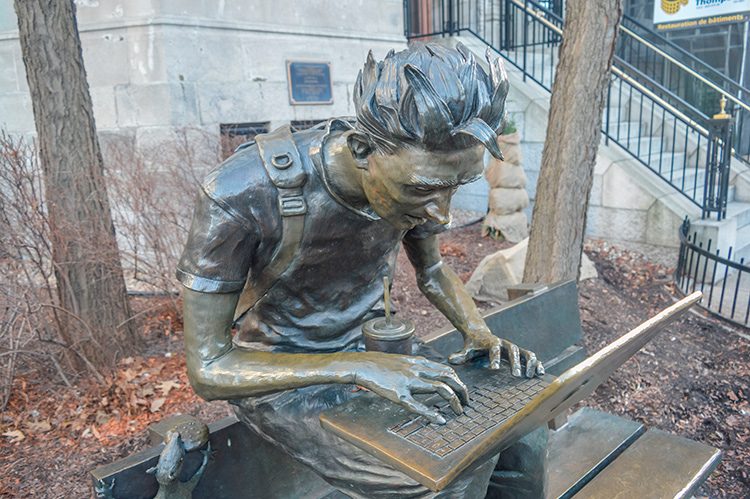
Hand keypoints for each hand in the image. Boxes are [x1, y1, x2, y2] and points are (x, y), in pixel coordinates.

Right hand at [351, 352, 469, 423]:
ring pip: (440, 388)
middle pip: (449, 377)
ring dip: (454, 401)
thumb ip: (418, 366)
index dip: (459, 382)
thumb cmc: (382, 365)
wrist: (363, 365)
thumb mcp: (404, 360)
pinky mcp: (399, 394)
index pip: (447, 370)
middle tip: (466, 403)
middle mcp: (418, 370)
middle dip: (462, 391)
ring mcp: (409, 381)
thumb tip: (431, 373)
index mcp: (419, 362)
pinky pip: (418, 405)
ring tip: (459, 411)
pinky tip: (440, 421)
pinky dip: (432, 414)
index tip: (462, 392)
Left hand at [448, 327, 543, 377]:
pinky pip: (531, 358)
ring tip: (531, 375)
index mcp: (492, 343)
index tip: (495, 369)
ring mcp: (514, 348)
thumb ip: (461, 355)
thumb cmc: (473, 345)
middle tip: (516, 375)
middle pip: (513, 351)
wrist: (481, 335)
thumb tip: (451, 360)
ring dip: (530, 363)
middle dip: (515, 363)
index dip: (495, 358)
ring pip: (526, 353)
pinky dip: (537, 364)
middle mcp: (505, 344)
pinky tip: (541, 373)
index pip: (494, 349)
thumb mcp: (466, 349)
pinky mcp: (519, 354)